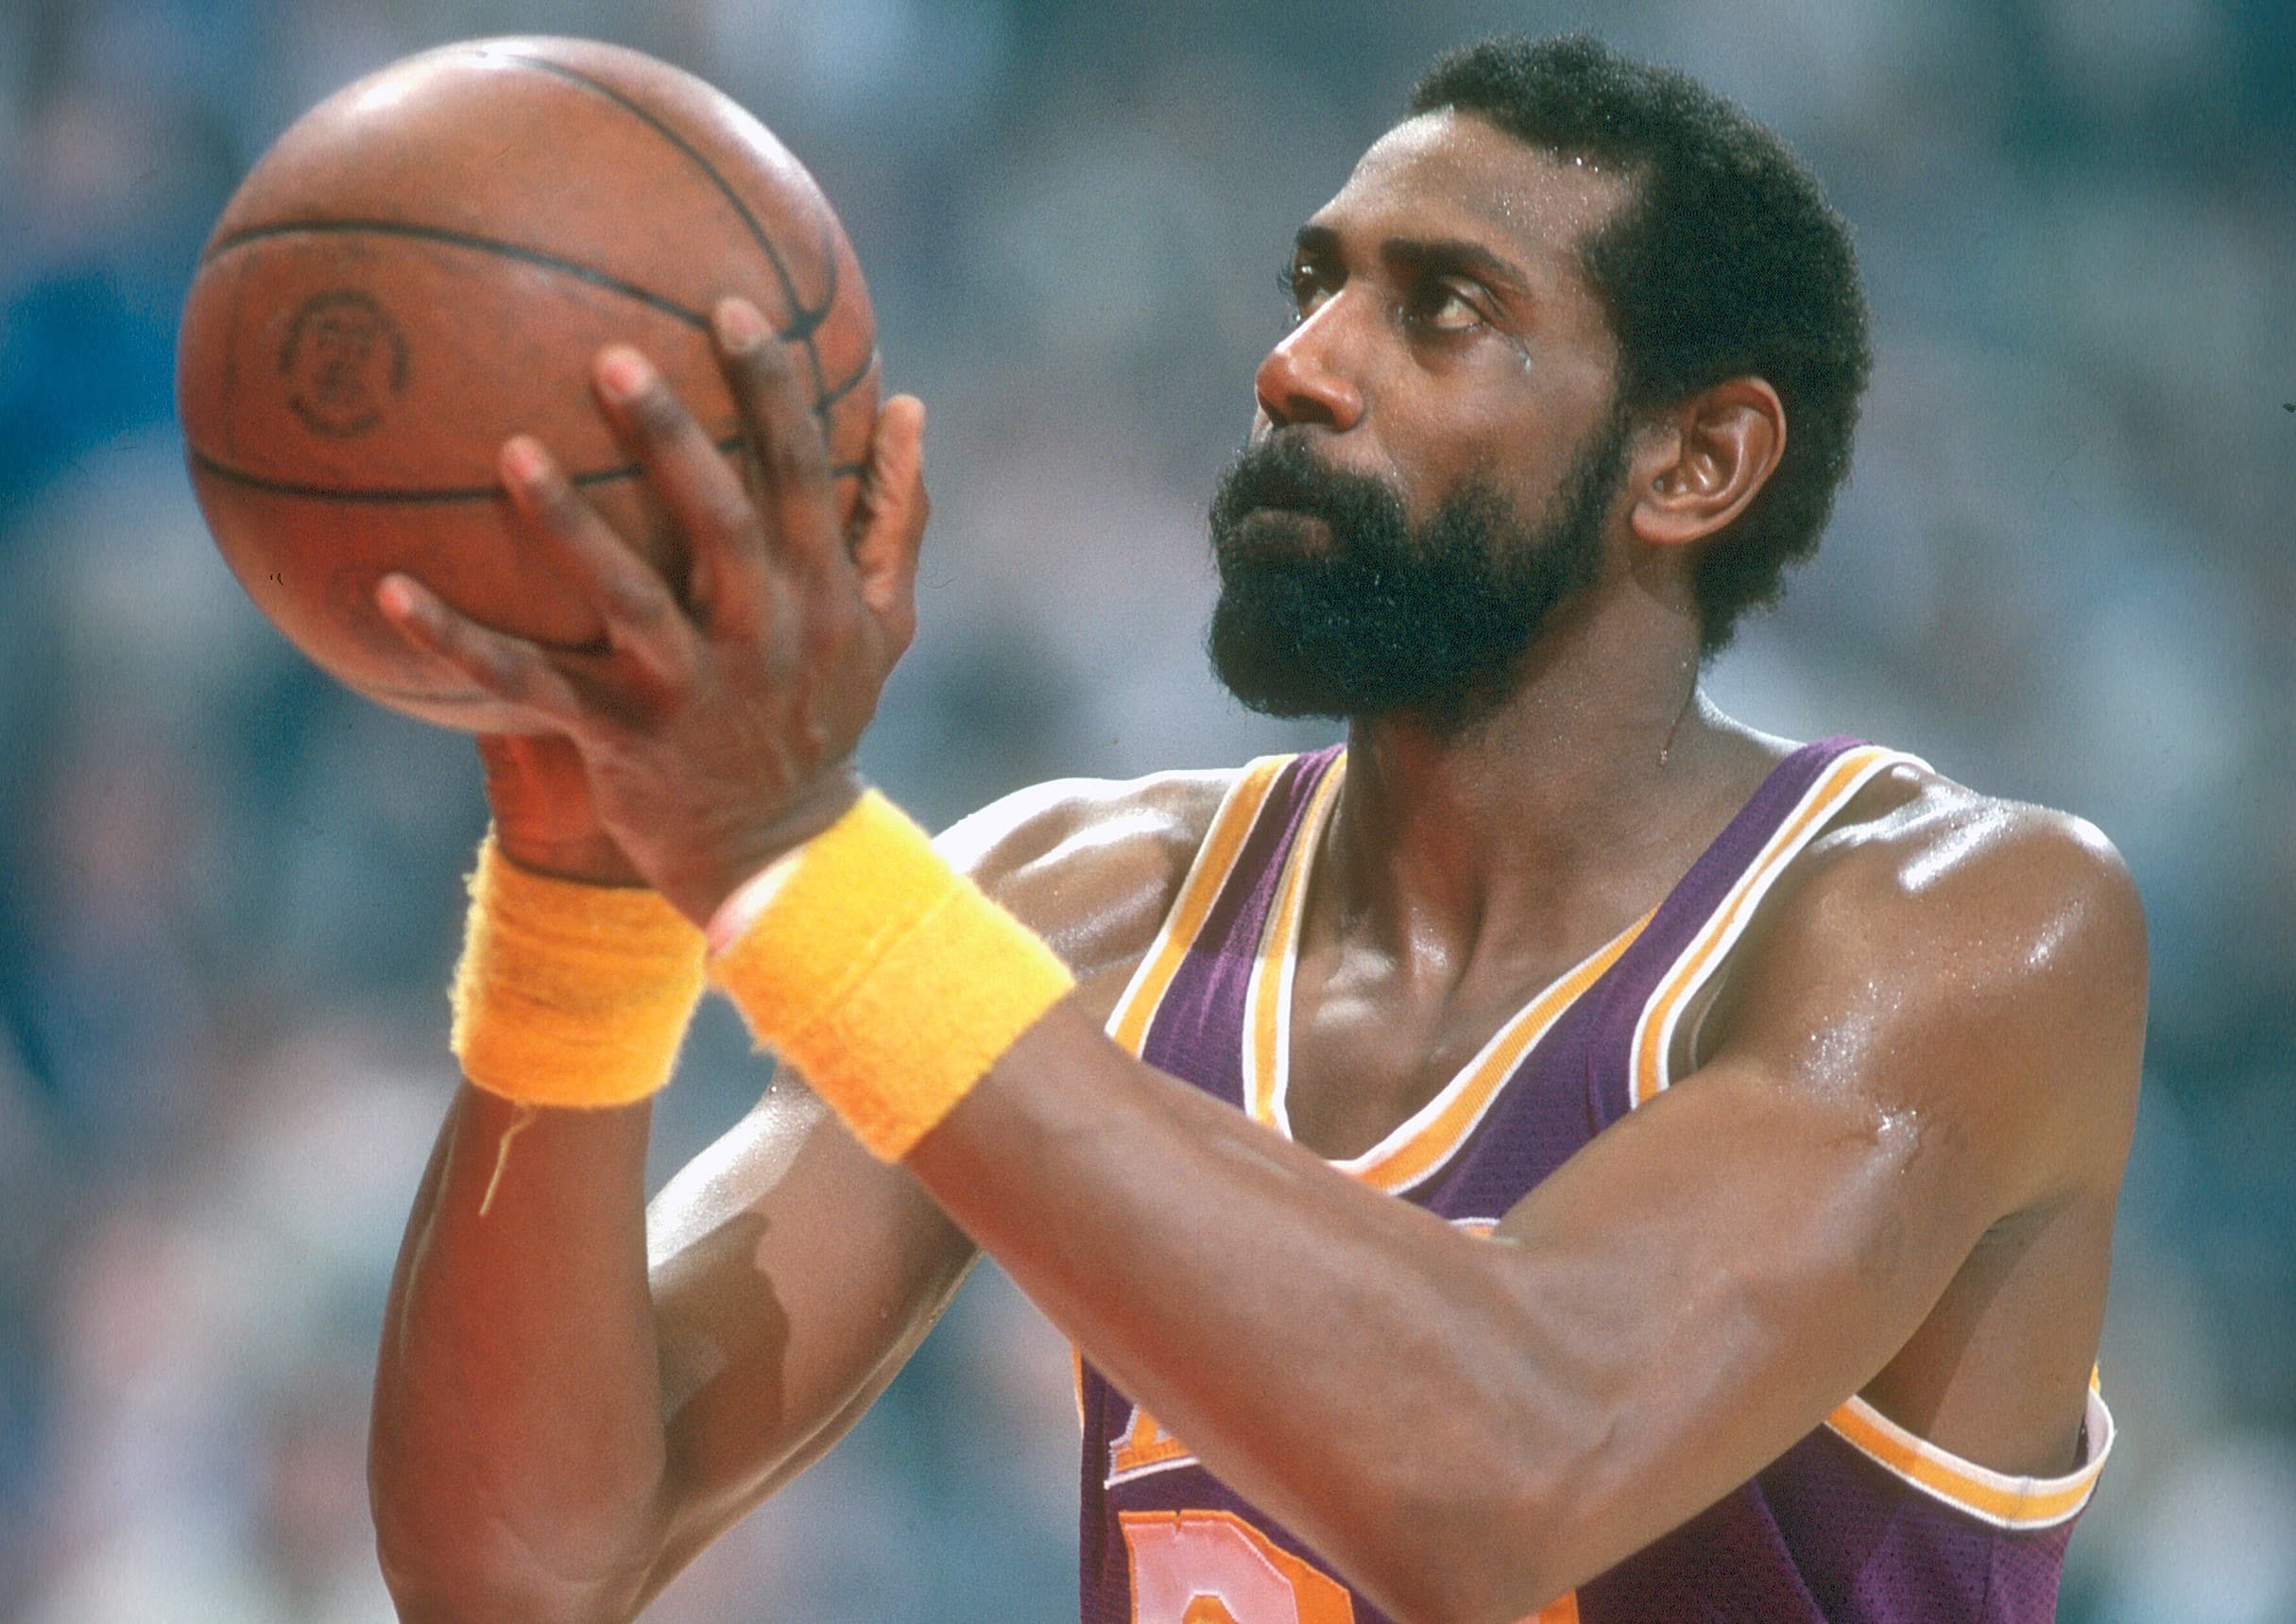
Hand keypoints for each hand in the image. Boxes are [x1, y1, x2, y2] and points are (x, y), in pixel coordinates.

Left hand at [376, 297, 928, 923]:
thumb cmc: (825, 715)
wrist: (781, 856)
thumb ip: (895, 517)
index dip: (776, 392)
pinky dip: (458, 641)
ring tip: (511, 450)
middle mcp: (765, 637)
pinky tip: (389, 589)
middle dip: (676, 441)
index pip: (806, 477)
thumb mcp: (882, 625)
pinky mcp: (622, 737)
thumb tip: (908, 404)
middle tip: (612, 357)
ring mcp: (693, 690)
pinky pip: (530, 684)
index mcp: (825, 595)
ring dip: (569, 525)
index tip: (734, 306)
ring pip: (628, 598)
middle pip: (725, 525)